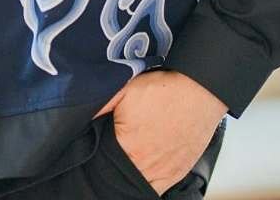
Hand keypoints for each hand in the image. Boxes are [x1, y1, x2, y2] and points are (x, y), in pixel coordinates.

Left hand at [91, 70, 228, 194]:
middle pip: (120, 177)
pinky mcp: (178, 173)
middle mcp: (146, 166)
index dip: (97, 156)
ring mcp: (164, 173)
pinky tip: (144, 168)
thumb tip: (79, 117)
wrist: (200, 91)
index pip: (103, 164)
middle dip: (113, 167)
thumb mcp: (125, 90)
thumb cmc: (165, 90)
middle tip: (114, 153)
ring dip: (131, 175)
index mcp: (129, 148)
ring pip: (139, 185)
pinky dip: (149, 181)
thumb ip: (100, 106)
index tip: (98, 149)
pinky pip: (158, 189)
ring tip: (128, 159)